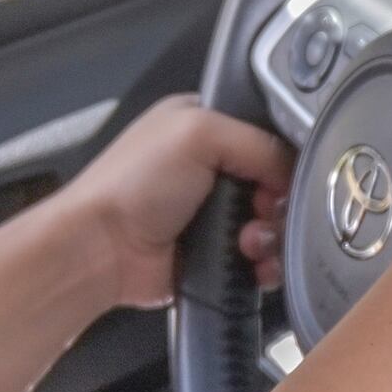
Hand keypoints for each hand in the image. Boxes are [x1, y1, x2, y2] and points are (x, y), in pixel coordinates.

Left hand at [67, 99, 289, 307]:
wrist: (100, 250)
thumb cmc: (130, 184)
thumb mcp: (198, 132)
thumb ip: (258, 142)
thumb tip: (291, 171)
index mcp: (203, 126)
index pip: (267, 136)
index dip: (280, 158)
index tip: (277, 176)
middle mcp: (209, 168)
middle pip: (275, 183)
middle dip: (276, 202)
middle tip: (257, 210)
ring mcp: (212, 213)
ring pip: (272, 224)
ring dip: (270, 237)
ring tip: (246, 242)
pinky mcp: (214, 253)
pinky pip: (260, 259)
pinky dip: (264, 265)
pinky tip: (251, 264)